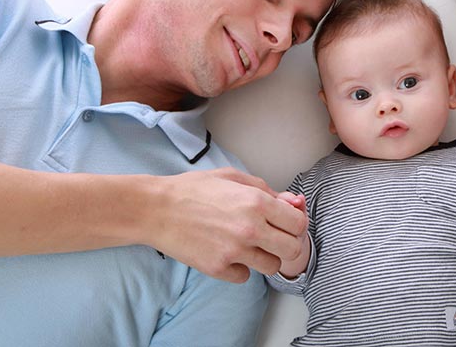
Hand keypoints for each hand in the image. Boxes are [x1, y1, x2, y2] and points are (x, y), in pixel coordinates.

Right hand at [149, 168, 308, 282]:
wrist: (156, 209)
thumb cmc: (193, 189)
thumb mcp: (233, 177)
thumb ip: (267, 190)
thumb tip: (293, 202)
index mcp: (257, 202)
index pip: (299, 223)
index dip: (294, 223)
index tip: (284, 224)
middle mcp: (250, 229)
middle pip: (292, 248)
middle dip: (286, 243)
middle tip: (272, 238)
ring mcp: (234, 251)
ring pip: (272, 267)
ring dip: (264, 258)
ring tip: (248, 246)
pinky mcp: (218, 268)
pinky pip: (245, 277)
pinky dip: (240, 269)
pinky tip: (228, 254)